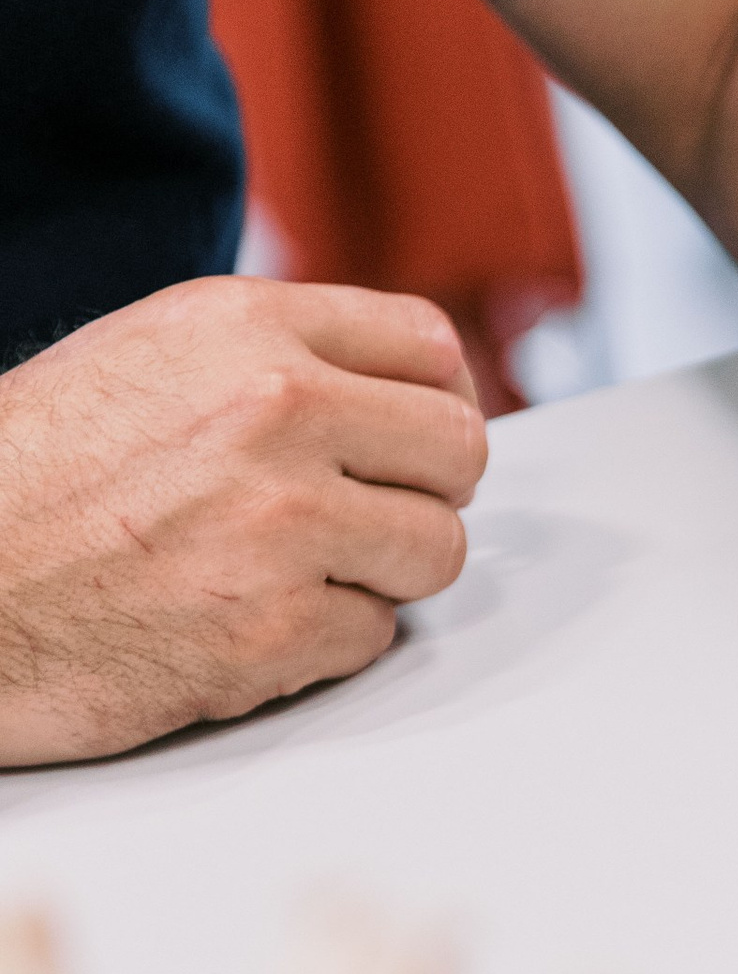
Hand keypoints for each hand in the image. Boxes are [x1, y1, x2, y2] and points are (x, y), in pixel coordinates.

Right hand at [0, 278, 485, 766]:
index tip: (416, 437)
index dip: (438, 400)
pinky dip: (324, 642)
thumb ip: (271, 359)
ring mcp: (282, 527)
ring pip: (435, 551)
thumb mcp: (146, 360)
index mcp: (245, 331)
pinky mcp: (274, 632)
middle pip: (459, 451)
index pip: (429, 348)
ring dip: (383, 572)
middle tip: (368, 515)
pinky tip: (248, 621)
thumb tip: (390, 391)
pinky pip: (373, 637)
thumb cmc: (26, 479)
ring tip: (299, 570)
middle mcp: (275, 413)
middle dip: (423, 491)